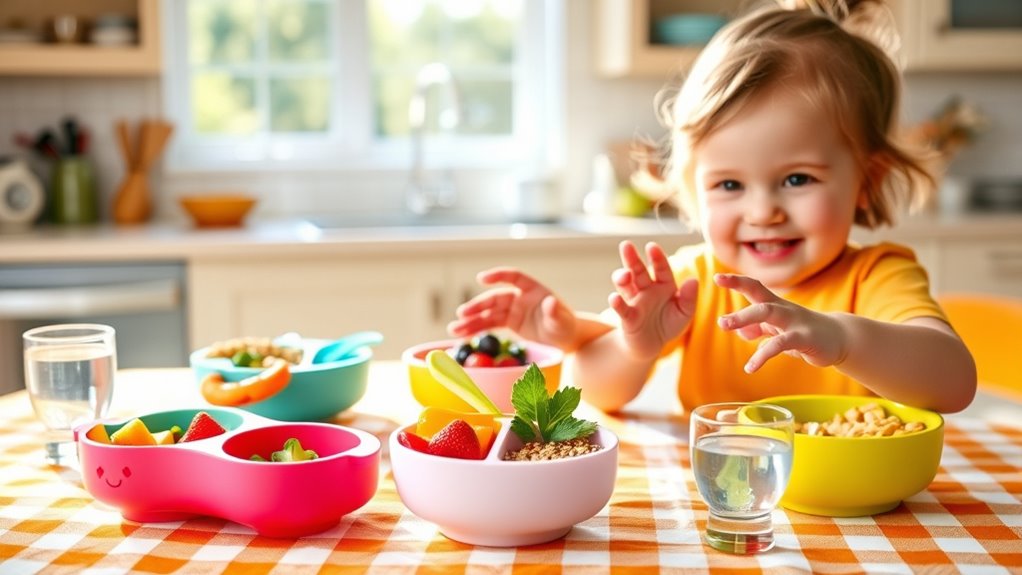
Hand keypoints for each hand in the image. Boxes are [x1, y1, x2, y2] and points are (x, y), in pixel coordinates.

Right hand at [447, 267, 577, 347]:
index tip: (481, 279)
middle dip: (478, 306)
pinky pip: (490, 324)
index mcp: (533, 289)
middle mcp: (520, 297)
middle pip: (495, 297)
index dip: (498, 276)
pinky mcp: (509, 322)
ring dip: (471, 321)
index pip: (513, 277)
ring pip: (488, 313)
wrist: (565, 339)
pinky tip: (462, 335)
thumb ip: (555, 312)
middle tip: (461, 313)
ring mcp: (513, 309)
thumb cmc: (566, 326)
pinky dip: (477, 329)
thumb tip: (550, 302)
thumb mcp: (562, 321)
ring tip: (454, 329)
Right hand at [609, 241, 697, 359]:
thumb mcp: (684, 313)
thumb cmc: (668, 324)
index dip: (657, 257)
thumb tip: (693, 280)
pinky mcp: (627, 317)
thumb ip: (689, 298)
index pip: (661, 268)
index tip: (651, 246)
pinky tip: (614, 298)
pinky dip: (617, 303)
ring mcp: (635, 301)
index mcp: (663, 285)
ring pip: (625, 285)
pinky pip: (622, 308)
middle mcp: (647, 289)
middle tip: (626, 245)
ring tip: (625, 275)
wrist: (652, 345)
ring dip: (622, 277)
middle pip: (638, 270)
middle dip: (632, 258)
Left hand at [714, 273, 848, 371]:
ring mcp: (794, 322)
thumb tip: (740, 332)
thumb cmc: (803, 332)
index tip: (717, 277)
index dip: (736, 281)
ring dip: (745, 319)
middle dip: (739, 307)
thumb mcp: (778, 330)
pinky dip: (762, 356)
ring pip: (768, 314)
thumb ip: (758, 329)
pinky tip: (750, 368)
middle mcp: (783, 309)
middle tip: (720, 321)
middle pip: (759, 300)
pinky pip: (780, 344)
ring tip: (725, 327)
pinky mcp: (805, 338)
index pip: (754, 287)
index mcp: (774, 304)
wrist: (839, 338)